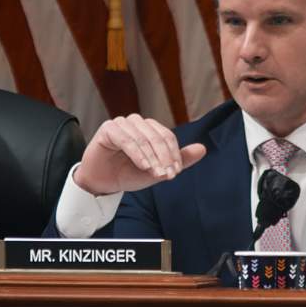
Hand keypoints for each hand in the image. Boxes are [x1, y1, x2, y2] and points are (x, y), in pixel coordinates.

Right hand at [73, 114, 206, 195]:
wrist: (102, 183)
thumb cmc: (128, 174)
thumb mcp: (157, 170)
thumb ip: (179, 160)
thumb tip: (203, 149)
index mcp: (149, 129)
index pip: (167, 137)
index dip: (174, 154)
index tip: (176, 173)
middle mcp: (137, 123)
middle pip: (157, 137)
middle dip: (164, 158)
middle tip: (168, 175)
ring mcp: (122, 124)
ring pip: (143, 138)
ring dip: (152, 158)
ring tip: (155, 174)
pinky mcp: (108, 129)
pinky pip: (127, 140)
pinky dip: (137, 154)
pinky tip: (143, 166)